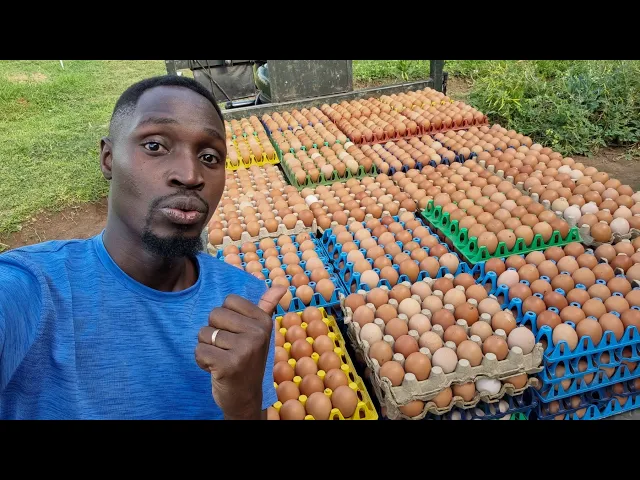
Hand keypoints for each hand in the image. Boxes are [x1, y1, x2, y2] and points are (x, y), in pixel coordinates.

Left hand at [195, 285, 286, 419]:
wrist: (246, 397)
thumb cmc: (248, 361)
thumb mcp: (260, 333)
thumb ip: (266, 307)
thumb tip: (280, 285)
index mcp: (264, 321)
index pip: (228, 301)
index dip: (225, 317)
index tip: (235, 334)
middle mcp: (257, 333)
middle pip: (214, 314)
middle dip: (213, 332)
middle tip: (227, 349)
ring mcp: (244, 349)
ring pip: (204, 333)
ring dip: (207, 348)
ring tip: (221, 359)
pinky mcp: (228, 365)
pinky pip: (199, 350)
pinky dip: (201, 361)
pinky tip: (214, 368)